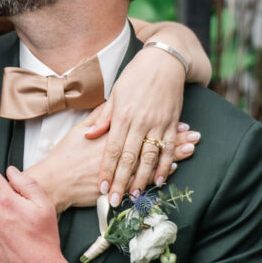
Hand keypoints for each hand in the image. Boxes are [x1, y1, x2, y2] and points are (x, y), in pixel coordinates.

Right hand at [29, 112, 199, 213]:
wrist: (55, 180)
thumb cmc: (66, 154)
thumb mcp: (80, 129)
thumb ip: (99, 118)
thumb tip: (111, 106)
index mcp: (111, 133)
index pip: (142, 124)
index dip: (161, 121)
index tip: (178, 118)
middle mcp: (119, 149)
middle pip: (152, 140)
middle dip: (175, 137)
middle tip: (194, 134)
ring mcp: (121, 168)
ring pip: (153, 158)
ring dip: (174, 154)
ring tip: (191, 149)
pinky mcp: (119, 184)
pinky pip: (143, 178)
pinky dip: (159, 172)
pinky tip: (172, 169)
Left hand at [83, 46, 200, 205]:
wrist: (163, 61)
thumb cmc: (135, 76)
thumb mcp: (115, 94)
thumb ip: (103, 117)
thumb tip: (89, 135)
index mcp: (122, 115)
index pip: (112, 148)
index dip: (107, 170)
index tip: (103, 187)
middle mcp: (139, 121)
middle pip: (129, 157)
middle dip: (122, 181)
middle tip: (116, 200)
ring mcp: (158, 122)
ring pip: (149, 156)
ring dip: (143, 178)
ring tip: (136, 195)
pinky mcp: (172, 121)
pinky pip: (169, 147)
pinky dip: (166, 165)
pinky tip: (161, 179)